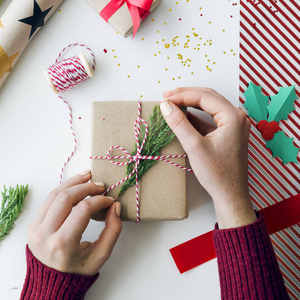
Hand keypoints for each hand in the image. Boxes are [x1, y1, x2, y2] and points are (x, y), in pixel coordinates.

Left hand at [27, 170, 121, 275]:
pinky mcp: (34, 224)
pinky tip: (75, 184)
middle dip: (86, 187)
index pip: (83, 210)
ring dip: (73, 182)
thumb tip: (115, 206)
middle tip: (100, 185)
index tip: (110, 200)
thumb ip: (113, 230)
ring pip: (55, 194)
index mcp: (62, 244)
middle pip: (66, 197)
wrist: (52, 281)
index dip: (99, 200)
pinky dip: (64, 189)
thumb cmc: (78, 269)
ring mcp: (36, 228)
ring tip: (88, 176)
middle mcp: (45, 234)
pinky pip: (49, 200)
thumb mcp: (101, 255)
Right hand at [161, 87, 256, 228]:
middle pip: (208, 97)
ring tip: (172, 104)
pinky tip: (182, 117)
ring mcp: (233, 125)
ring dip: (190, 104)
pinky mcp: (228, 133)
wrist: (230, 195)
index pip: (204, 97)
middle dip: (186, 95)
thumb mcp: (195, 147)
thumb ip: (179, 124)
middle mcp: (236, 117)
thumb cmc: (217, 174)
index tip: (164, 100)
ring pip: (209, 106)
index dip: (182, 95)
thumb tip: (165, 106)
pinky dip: (196, 116)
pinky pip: (210, 118)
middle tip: (166, 97)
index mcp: (233, 117)